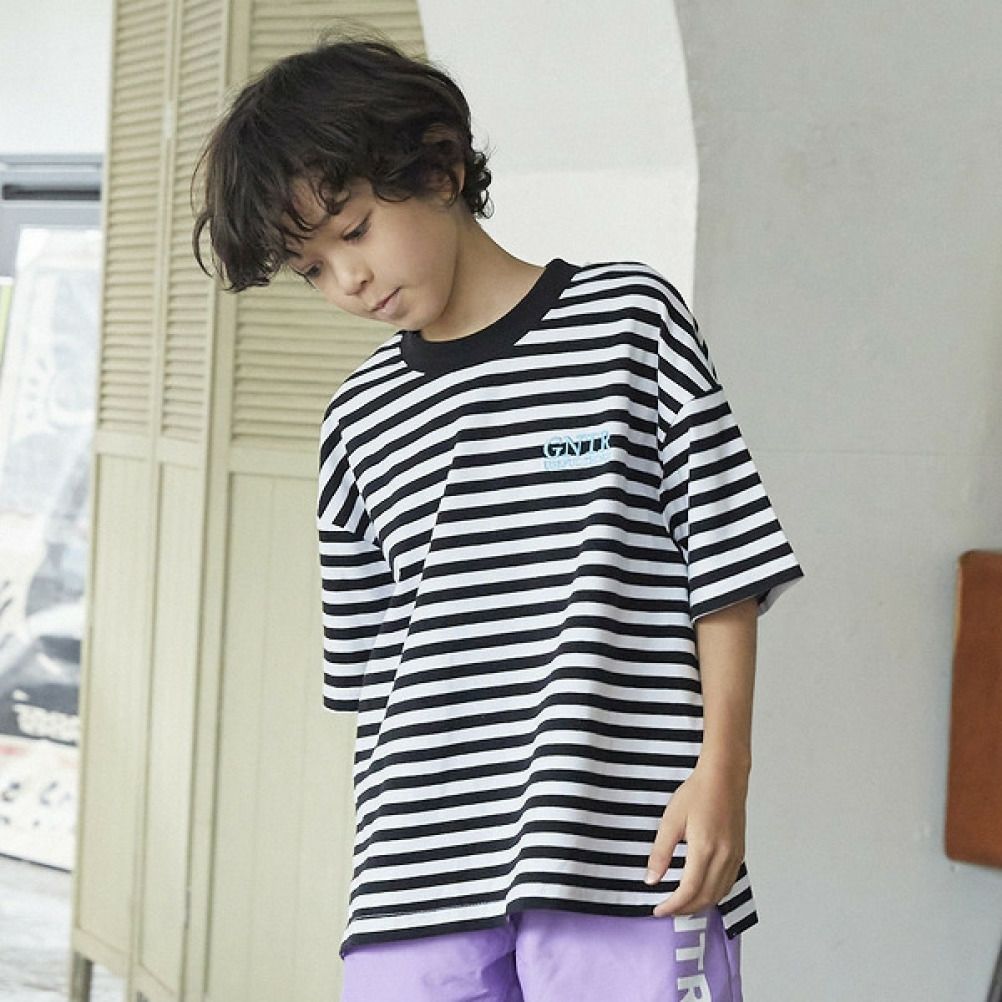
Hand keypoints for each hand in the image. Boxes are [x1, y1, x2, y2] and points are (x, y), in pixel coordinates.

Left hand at [645, 757, 748, 917]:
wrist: (724, 777)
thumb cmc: (697, 793)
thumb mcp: (671, 820)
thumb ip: (661, 853)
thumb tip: (652, 879)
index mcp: (705, 849)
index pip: (688, 890)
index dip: (673, 905)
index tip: (658, 910)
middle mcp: (723, 857)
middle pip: (705, 897)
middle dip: (685, 909)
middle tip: (667, 910)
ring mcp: (734, 856)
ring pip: (719, 894)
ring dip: (700, 904)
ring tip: (681, 905)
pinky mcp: (739, 853)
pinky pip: (728, 883)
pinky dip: (714, 894)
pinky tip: (702, 891)